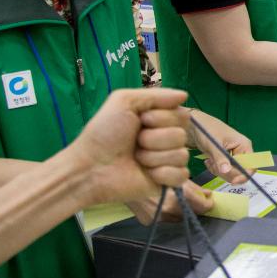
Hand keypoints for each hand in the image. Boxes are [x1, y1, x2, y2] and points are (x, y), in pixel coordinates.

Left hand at [62, 88, 191, 208]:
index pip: (182, 114)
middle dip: (156, 138)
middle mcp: (166, 139)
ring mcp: (168, 161)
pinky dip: (164, 174)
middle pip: (182, 135)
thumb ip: (156, 95)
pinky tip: (148, 174)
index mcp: (159, 120)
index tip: (142, 120)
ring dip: (154, 156)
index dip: (163, 118)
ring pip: (182, 155)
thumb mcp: (124, 101)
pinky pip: (181, 175)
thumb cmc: (104, 133)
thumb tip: (185, 95)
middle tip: (136, 142)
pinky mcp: (167, 182)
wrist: (91, 167)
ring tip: (136, 159)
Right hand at [126, 180, 214, 224]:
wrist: (121, 177)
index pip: (201, 207)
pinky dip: (168, 213)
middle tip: (197, 199)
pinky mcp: (148, 221)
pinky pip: (164, 219)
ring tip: (180, 200)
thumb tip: (206, 194)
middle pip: (189, 214)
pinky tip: (165, 203)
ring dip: (181, 211)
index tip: (210, 201)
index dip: (208, 204)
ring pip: (177, 218)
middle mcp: (167, 209)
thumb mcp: (173, 174)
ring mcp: (156, 217)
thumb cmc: (150, 169)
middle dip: (194, 207)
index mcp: (176, 196)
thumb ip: (193, 187)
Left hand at [187, 109, 253, 185]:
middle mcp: (241, 152)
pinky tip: (209, 161)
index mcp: (244, 145)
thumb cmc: (206, 129)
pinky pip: (224, 171)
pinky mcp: (225, 160)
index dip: (244, 175)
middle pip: (240, 172)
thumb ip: (220, 158)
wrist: (195, 126)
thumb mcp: (213, 144)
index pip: (251, 166)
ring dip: (219, 170)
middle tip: (213, 164)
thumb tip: (227, 172)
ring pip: (231, 173)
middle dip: (226, 172)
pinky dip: (215, 169)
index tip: (233, 182)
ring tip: (210, 160)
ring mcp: (233, 156)